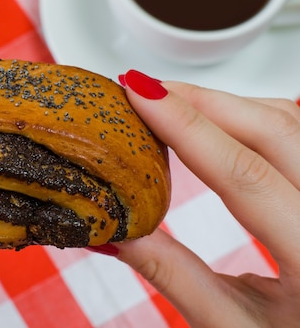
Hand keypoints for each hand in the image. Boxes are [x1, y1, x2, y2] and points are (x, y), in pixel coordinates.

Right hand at [115, 70, 299, 327]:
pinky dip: (252, 116)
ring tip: (171, 105)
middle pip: (272, 128)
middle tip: (143, 91)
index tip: (138, 93)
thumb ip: (171, 275)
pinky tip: (218, 121)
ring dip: (226, 104)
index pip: (244, 173)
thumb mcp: (233, 326)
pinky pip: (298, 130)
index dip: (185, 126)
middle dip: (201, 100)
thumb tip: (114, 232)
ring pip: (290, 119)